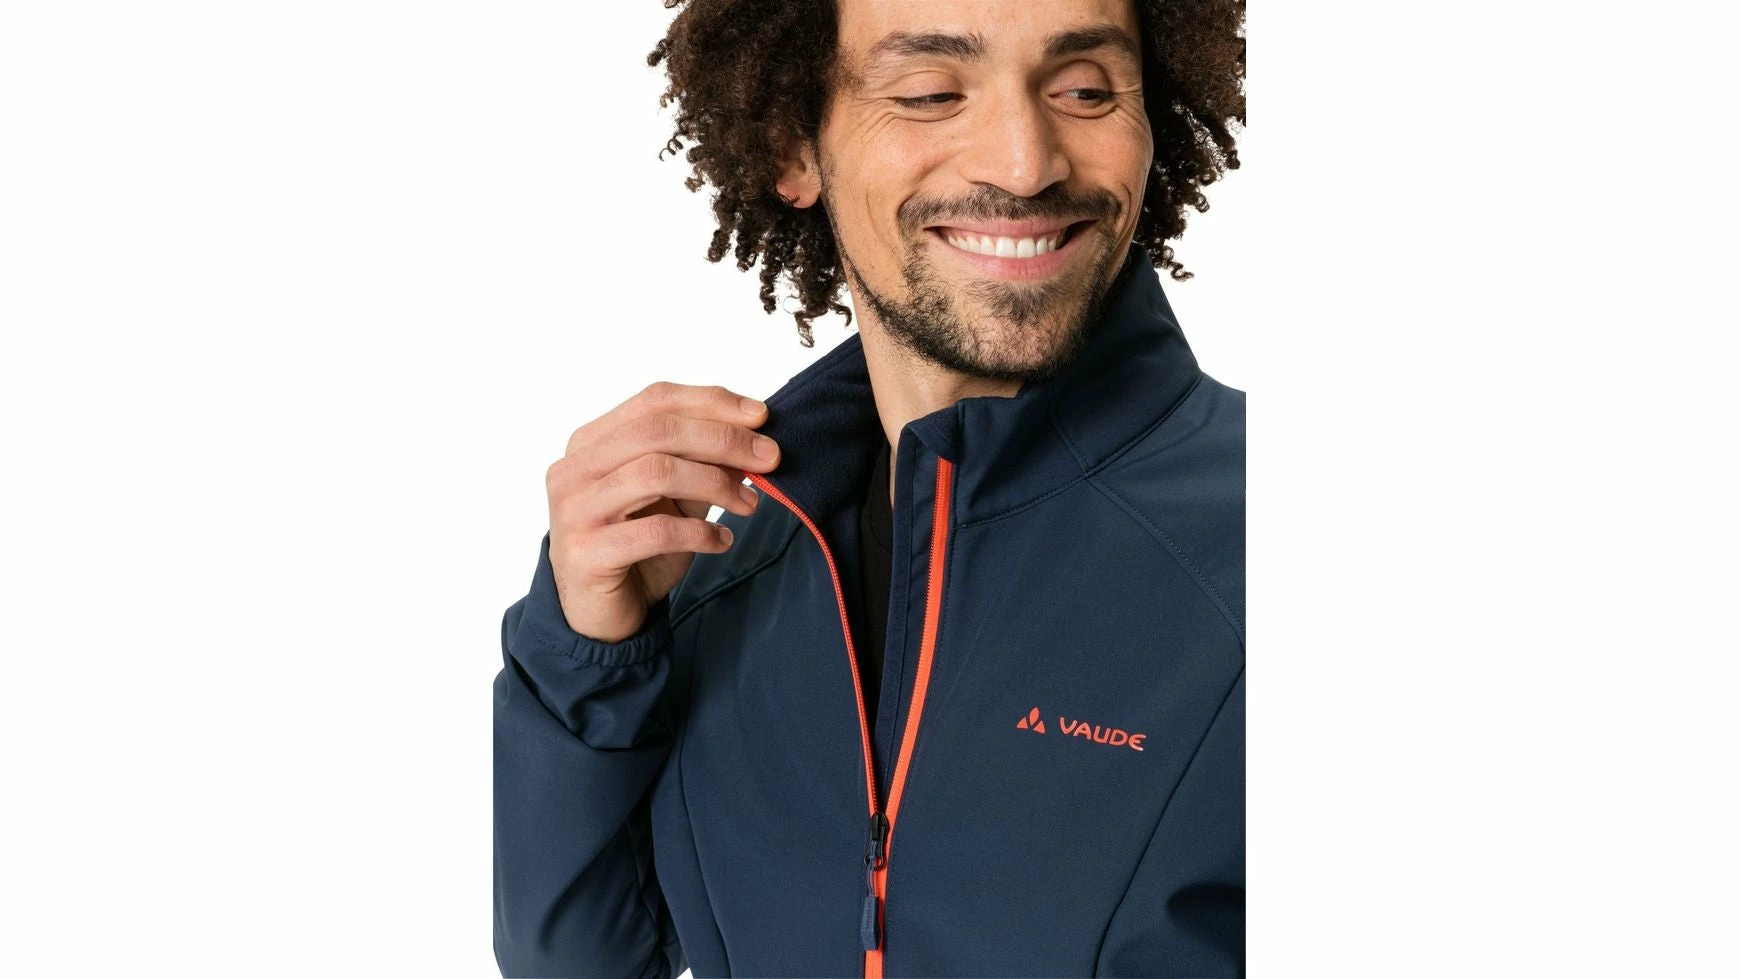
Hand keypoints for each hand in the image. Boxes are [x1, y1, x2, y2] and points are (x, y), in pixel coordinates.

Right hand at [545, 382, 779, 642]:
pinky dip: (699, 532)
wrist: (600, 617)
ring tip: (750, 504)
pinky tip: (722, 541)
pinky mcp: (586, 553)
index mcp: (591, 442)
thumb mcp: (677, 499)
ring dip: (716, 484)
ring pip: (655, 472)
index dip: (712, 401)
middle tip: (770, 458)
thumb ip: (705, 466)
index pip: (655, 400)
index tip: (762, 415)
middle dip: (723, 439)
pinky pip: (655, 531)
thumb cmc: (637, 549)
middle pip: (657, 431)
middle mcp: (574, 469)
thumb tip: (755, 438)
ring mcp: (575, 511)